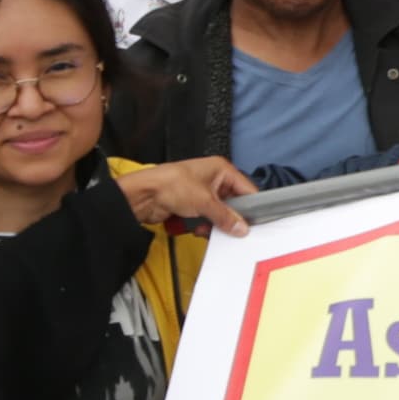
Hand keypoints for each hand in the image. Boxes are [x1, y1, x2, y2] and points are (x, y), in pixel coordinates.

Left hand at [118, 157, 254, 237]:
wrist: (143, 195)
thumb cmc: (170, 184)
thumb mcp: (205, 201)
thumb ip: (226, 216)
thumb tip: (241, 226)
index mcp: (220, 169)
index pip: (245, 188)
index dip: (251, 205)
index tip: (255, 222)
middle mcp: (212, 179)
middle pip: (232, 203)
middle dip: (230, 218)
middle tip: (233, 230)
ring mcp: (201, 192)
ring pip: (218, 213)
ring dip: (215, 224)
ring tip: (208, 228)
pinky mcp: (191, 205)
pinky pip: (205, 218)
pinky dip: (203, 225)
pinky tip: (198, 229)